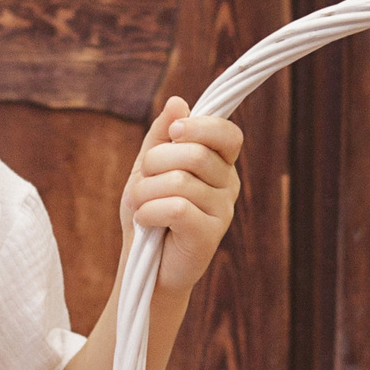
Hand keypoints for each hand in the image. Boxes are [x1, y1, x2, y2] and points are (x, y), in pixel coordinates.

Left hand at [120, 96, 244, 298]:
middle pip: (194, 154)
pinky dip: (149, 211)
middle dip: (154, 163)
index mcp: (219, 164)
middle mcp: (228, 185)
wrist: (143, 267)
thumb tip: (178, 101)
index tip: (173, 135)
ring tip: (141, 207)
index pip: (227, 133)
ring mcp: (223, 210)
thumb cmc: (148, 214)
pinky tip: (146, 222)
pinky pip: (177, 207)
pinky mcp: (211, 235)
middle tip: (142, 183)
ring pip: (180, 181)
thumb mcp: (148, 168)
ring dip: (145, 193)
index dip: (200, 127)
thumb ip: (162, 136)